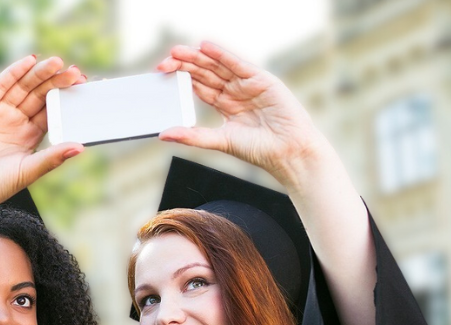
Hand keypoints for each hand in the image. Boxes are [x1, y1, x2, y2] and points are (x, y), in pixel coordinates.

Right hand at [0, 55, 85, 221]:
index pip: (51, 109)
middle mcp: (16, 119)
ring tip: (57, 63)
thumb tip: (80, 147)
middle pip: (39, 94)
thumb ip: (52, 157)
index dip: (66, 97)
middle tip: (74, 72)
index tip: (83, 87)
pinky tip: (29, 62)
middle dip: (56, 82)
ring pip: (22, 86)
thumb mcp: (28, 171)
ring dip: (39, 74)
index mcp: (31, 133)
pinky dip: (13, 73)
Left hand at [154, 41, 331, 186]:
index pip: (200, 87)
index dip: (181, 79)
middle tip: (164, 60)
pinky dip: (222, 55)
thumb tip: (164, 134)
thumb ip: (192, 136)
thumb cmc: (259, 149)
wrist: (289, 152)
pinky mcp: (262, 80)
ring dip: (199, 58)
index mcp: (226, 105)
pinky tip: (206, 47)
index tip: (161, 74)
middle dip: (185, 66)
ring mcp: (248, 85)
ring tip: (178, 51)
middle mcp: (236, 92)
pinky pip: (238, 65)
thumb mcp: (220, 140)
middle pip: (206, 74)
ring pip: (218, 67)